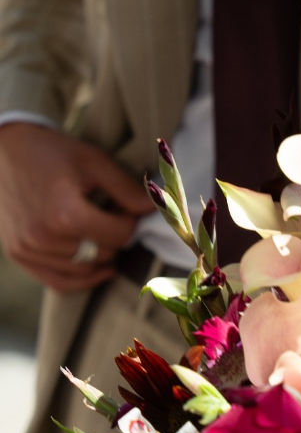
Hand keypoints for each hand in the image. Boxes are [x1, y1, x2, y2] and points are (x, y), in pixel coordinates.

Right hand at [0, 123, 153, 291]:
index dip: (131, 221)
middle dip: (116, 236)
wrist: (3, 150)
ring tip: (99, 229)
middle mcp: (44, 237)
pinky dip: (83, 279)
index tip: (126, 207)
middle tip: (113, 215)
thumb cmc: (52, 152)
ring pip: (84, 269)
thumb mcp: (94, 162)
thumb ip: (127, 189)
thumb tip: (154, 210)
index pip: (120, 235)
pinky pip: (59, 282)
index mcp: (65, 213)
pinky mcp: (18, 254)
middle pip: (103, 253)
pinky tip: (101, 269)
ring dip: (100, 254)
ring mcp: (28, 249)